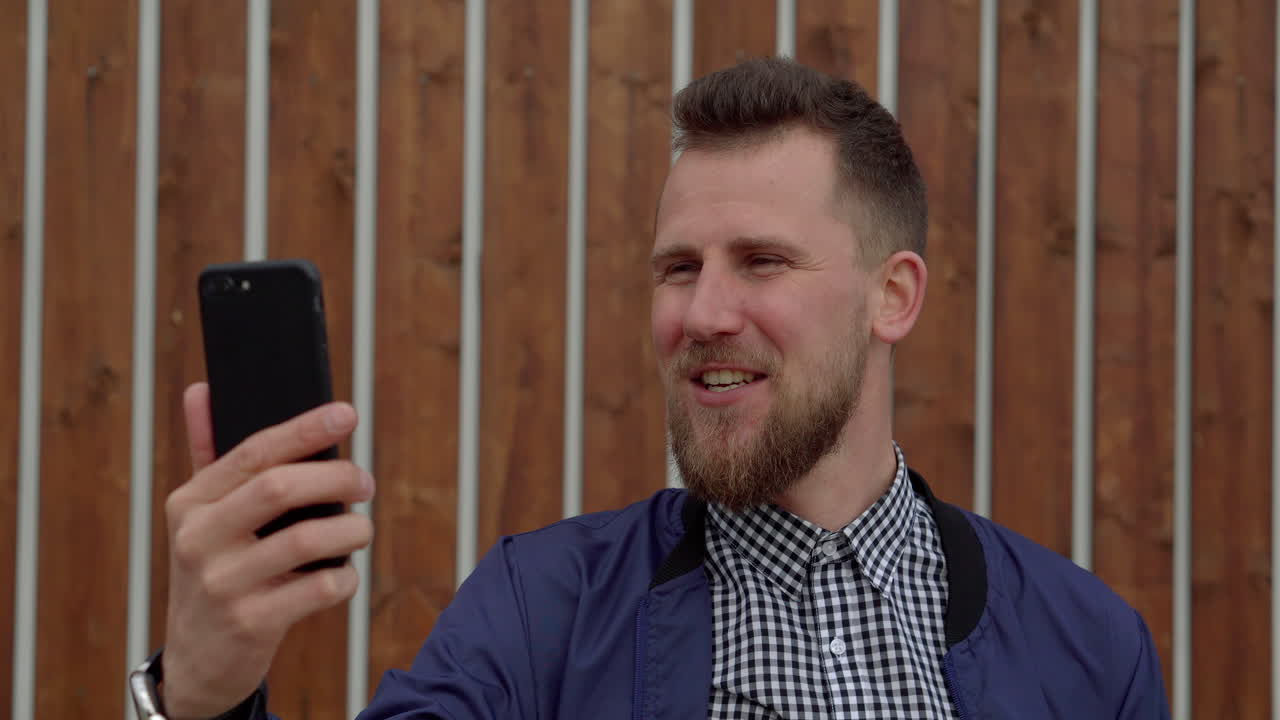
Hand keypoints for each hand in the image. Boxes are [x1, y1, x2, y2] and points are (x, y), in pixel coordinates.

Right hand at [160, 382, 374, 718]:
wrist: (200, 658)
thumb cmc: (216, 569)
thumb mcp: (200, 516)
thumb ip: (208, 454)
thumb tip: (202, 389)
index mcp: (190, 502)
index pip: (252, 451)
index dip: (303, 429)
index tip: (348, 413)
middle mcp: (199, 539)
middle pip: (280, 487)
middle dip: (337, 478)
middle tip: (366, 482)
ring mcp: (222, 584)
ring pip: (306, 539)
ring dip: (351, 528)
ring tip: (361, 529)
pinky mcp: (251, 622)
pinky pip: (319, 588)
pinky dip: (345, 577)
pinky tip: (344, 575)